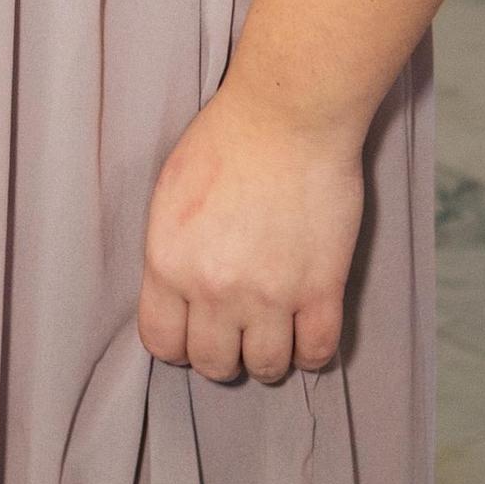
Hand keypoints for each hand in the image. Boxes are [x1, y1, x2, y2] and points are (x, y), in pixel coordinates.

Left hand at [137, 75, 365, 383]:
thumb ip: (170, 251)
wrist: (287, 116)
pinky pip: (318, 352)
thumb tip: (177, 294)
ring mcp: (271, 294)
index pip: (162, 342)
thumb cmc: (226, 140)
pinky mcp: (322, 289)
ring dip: (269, 358)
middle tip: (238, 333)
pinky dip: (313, 352)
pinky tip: (308, 333)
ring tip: (274, 333)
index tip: (194, 335)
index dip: (179, 346)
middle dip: (224, 355)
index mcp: (169, 263)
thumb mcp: (170, 195)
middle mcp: (215, 289)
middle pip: (214, 363)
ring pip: (266, 367)